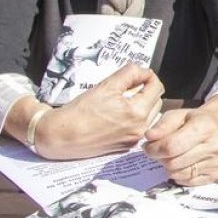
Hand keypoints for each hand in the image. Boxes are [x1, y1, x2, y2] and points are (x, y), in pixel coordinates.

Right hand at [33, 63, 163, 159]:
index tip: (136, 74)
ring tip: (120, 101)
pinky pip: (139, 127)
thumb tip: (144, 71)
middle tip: (126, 87)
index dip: (148, 77)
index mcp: (137, 113)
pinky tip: (116, 115)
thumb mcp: (106, 85)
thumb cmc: (80, 111)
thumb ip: (129, 74)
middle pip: (156, 101)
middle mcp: (139, 129)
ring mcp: (133, 139)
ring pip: (149, 115)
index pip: (157, 88)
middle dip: (146, 90)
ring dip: (141, 104)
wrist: (60, 136)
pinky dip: (134, 117)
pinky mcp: (125, 146)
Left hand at [143, 95, 217, 185]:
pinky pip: (187, 182)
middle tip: (161, 151)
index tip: (148, 147)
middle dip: (161, 158)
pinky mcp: (217, 174)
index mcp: (205, 126)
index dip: (154, 149)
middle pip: (173, 163)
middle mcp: (215, 145)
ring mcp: (217, 161)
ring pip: (178, 174)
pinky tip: (184, 163)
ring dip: (169, 167)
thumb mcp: (177, 115)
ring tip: (173, 156)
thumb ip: (162, 125)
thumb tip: (149, 137)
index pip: (171, 146)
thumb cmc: (194, 121)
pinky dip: (180, 174)